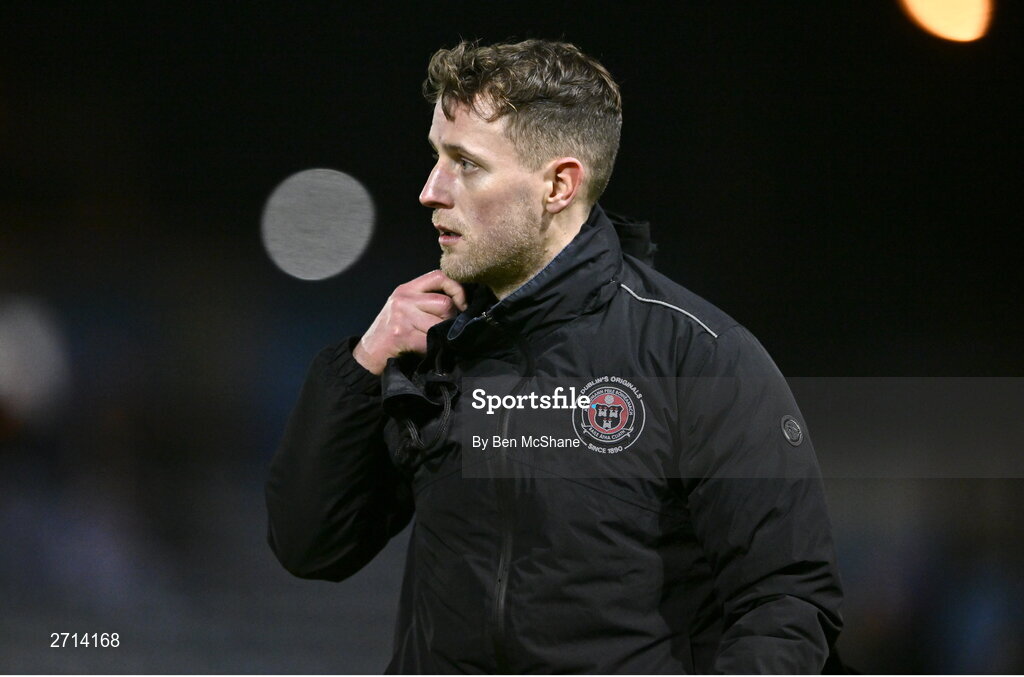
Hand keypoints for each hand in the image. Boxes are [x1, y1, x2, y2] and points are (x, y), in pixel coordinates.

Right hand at [353, 270, 467, 374]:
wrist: (370, 352)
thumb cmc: (391, 331)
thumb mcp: (405, 307)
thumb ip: (426, 300)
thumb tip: (460, 303)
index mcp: (406, 289)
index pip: (439, 276)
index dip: (457, 289)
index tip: (461, 305)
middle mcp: (404, 299)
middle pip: (445, 303)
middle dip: (451, 319)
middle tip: (446, 329)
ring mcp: (402, 316)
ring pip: (441, 321)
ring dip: (443, 334)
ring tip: (435, 338)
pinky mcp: (403, 334)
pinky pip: (431, 339)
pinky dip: (434, 347)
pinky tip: (427, 348)